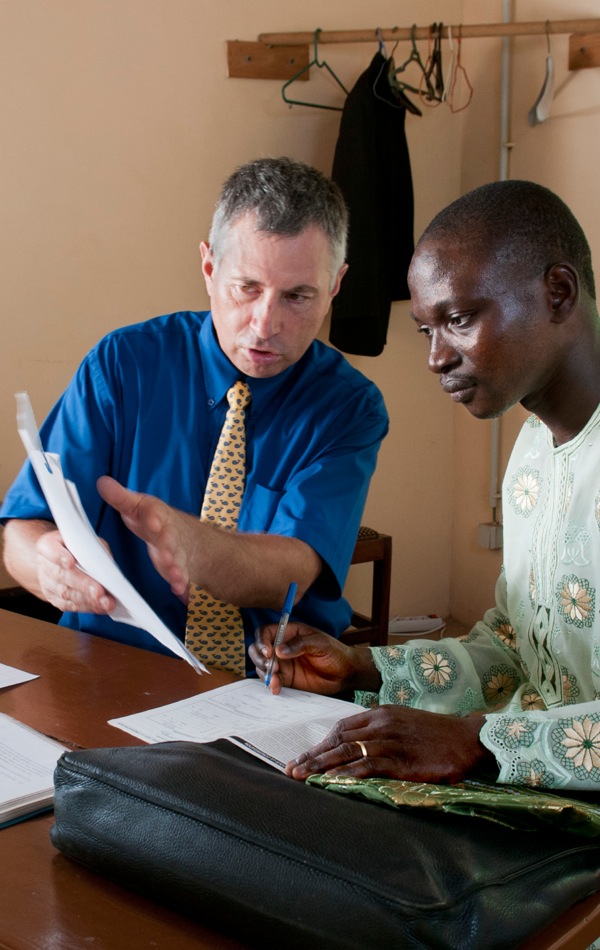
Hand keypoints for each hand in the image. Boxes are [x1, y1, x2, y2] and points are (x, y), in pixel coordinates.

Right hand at [36, 529, 115, 613]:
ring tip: (105, 601)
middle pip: (61, 575)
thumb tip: (106, 567)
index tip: (70, 561)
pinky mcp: (53, 598)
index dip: (59, 556)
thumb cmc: (77, 548)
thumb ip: (93, 549)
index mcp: (47, 544)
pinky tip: (100, 606)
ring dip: (87, 599)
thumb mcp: (85, 540)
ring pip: (66, 593)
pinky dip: (86, 607)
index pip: (49, 549)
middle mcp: (44, 564)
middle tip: (98, 590)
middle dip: (82, 584)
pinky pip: (68, 605)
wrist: (60, 560)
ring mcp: (47, 583)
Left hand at [97, 475, 193, 598]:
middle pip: (170, 540)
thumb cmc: (154, 519)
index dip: (155, 519)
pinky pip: (182, 577)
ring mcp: (175, 552)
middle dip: (169, 548)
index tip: (154, 523)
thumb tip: (101, 482)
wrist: (185, 535)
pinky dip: (182, 584)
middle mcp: (169, 534)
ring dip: (176, 568)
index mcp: (157, 516)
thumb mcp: (137, 506)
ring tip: (175, 577)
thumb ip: (120, 498)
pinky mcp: (178, 568)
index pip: (156, 515)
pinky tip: (181, 592)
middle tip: (166, 556)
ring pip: (177, 560)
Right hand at [249, 622, 379, 695]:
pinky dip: (271, 684)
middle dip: (259, 658)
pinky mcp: (286, 679)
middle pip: (258, 649)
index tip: (268, 652)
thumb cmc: (335, 652)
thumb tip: (279, 650)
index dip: (262, 640)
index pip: (266, 632)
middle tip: (270, 666)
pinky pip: (272, 681)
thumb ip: (300, 644)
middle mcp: (282, 647)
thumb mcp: (320, 643)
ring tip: (275, 679)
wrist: (345, 673)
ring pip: (262, 666)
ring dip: (263, 672)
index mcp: (289, 632)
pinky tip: (276, 688)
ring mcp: (283, 664)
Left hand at [286, 706, 493, 783]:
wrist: (468, 739)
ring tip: (302, 776)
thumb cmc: (438, 734)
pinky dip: (346, 775)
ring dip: (321, 766)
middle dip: (313, 755)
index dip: (321, 743)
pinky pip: (367, 767)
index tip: (305, 756)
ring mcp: (390, 742)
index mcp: (382, 713)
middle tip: (293, 768)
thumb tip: (360, 745)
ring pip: (347, 752)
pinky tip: (331, 782)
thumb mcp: (405, 723)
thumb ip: (382, 730)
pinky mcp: (401, 761)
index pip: (342, 727)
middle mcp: (382, 724)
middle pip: (338, 739)